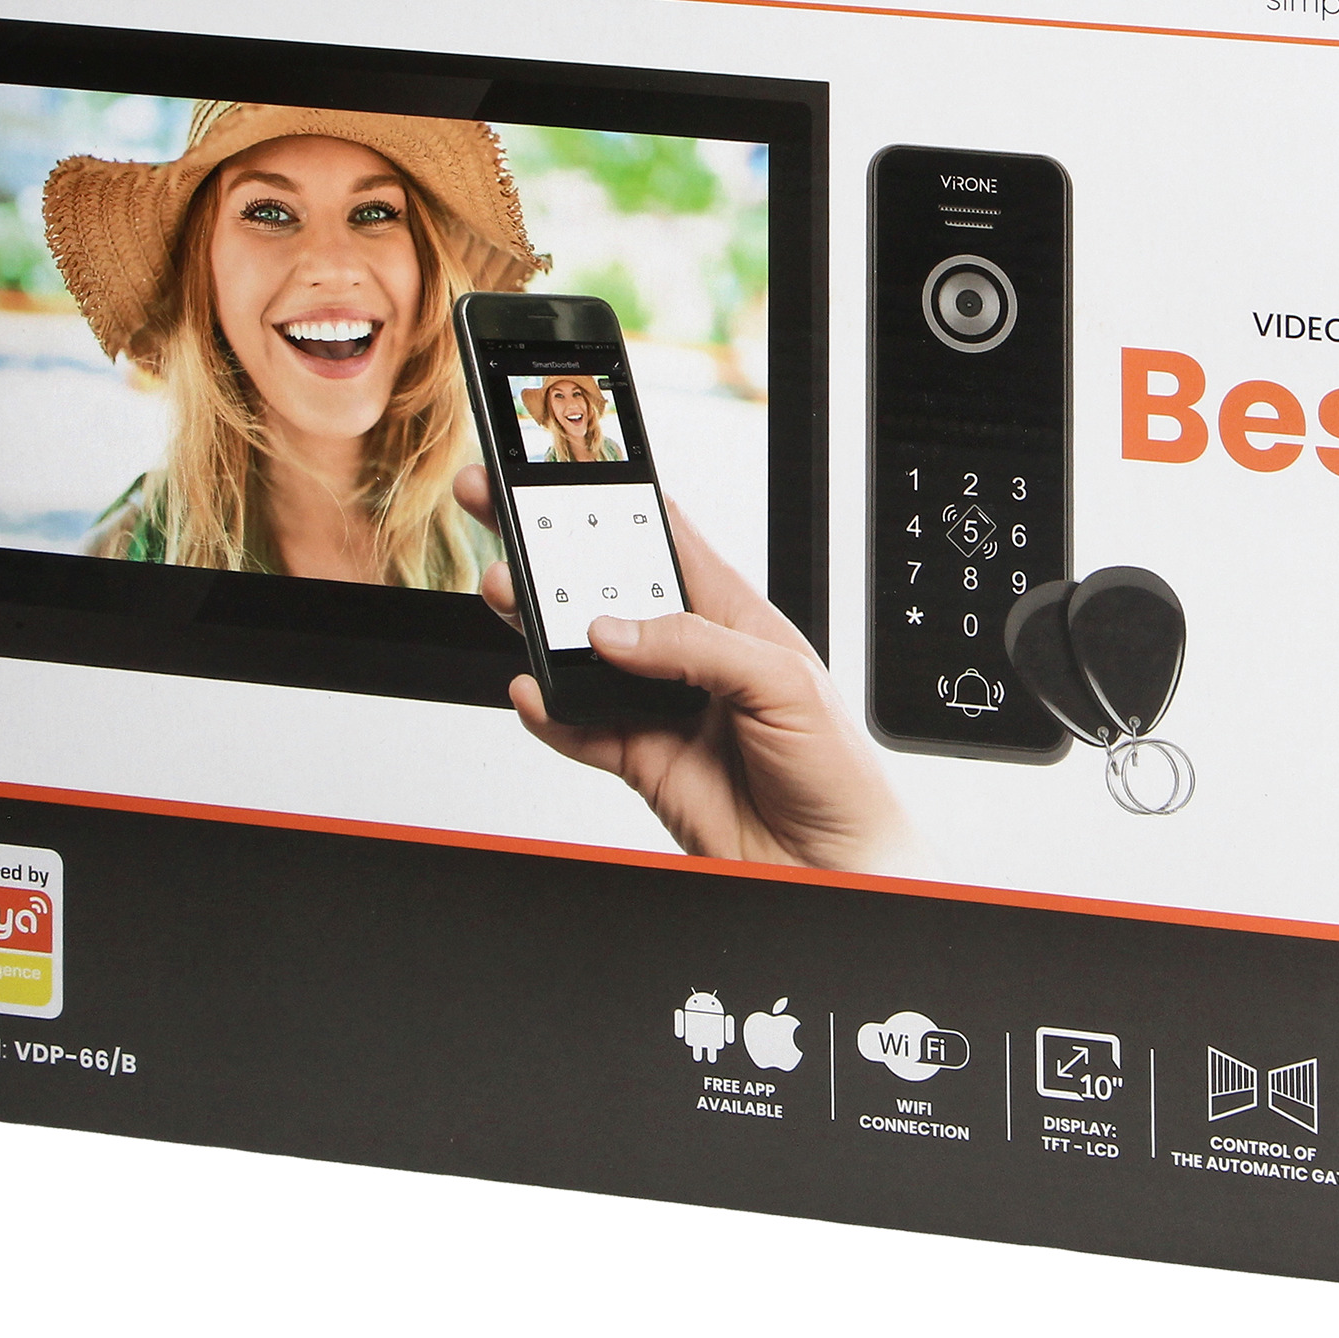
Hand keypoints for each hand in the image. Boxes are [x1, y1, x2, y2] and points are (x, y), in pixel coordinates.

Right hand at [455, 466, 918, 875]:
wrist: (833, 868)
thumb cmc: (839, 771)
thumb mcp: (783, 683)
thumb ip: (696, 647)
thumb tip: (617, 628)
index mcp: (734, 617)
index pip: (666, 540)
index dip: (615, 500)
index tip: (563, 469)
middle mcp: (690, 657)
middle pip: (606, 591)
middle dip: (551, 554)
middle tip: (500, 514)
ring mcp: (660, 708)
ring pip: (582, 656)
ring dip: (541, 629)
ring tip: (506, 597)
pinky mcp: (641, 761)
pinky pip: (579, 729)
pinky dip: (549, 712)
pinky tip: (531, 691)